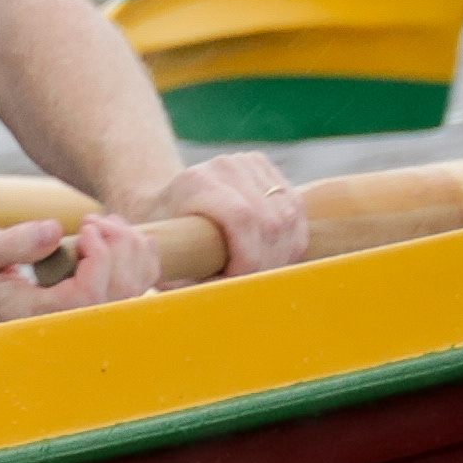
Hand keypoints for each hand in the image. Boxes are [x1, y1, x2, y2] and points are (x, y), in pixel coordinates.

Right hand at [0, 208, 152, 326]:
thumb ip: (14, 243)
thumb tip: (54, 232)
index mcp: (33, 314)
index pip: (89, 295)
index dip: (100, 257)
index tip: (85, 226)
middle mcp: (57, 325)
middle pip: (118, 297)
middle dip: (120, 250)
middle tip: (98, 220)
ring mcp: (69, 322)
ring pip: (128, 297)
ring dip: (131, 256)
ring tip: (110, 226)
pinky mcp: (75, 312)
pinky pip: (121, 297)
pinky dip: (134, 267)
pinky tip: (122, 242)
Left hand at [130, 152, 312, 277]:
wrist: (167, 203)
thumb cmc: (165, 241)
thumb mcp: (166, 260)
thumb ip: (188, 280)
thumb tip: (216, 298)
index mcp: (196, 183)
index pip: (242, 218)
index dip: (249, 256)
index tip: (239, 280)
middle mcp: (225, 166)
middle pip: (270, 221)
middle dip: (267, 261)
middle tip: (253, 283)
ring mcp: (249, 163)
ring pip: (289, 216)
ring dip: (282, 253)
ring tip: (263, 272)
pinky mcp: (268, 169)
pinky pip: (297, 209)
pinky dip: (291, 239)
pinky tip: (275, 256)